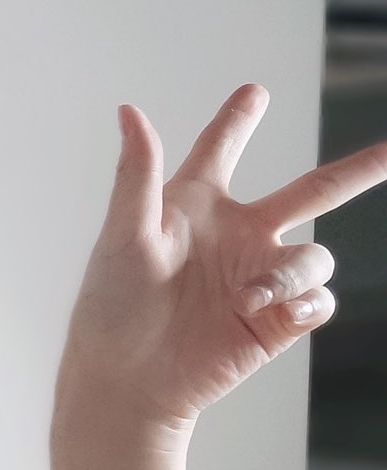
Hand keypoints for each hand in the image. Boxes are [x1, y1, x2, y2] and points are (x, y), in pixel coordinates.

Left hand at [57, 84, 386, 430]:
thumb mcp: (125, 234)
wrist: (127, 378)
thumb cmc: (112, 305)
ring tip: (245, 299)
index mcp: (194, 206)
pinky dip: (304, 302)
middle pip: (311, 192)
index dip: (237, 122)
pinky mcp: (276, 322)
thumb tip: (129, 111)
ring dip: (288, 274)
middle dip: (356, 170)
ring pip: (315, 256)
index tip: (254, 92)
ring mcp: (260, 277)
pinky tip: (276, 313)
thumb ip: (137, 174)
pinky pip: (318, 301)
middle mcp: (236, 236)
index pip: (220, 151)